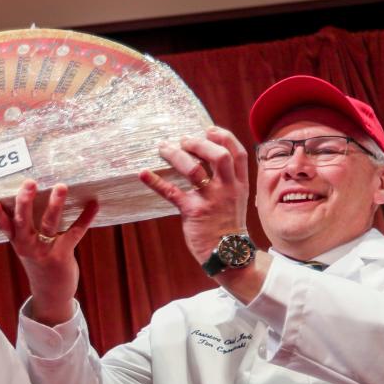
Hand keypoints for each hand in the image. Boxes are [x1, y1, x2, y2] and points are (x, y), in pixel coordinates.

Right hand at [0, 180, 98, 325]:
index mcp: (17, 242)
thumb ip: (23, 228)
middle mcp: (27, 246)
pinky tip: (93, 205)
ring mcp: (44, 251)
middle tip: (29, 183)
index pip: (3, 226)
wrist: (51, 294)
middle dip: (25, 201)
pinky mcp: (62, 255)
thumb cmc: (39, 264)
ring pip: (48, 224)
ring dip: (55, 204)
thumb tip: (25, 197)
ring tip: (61, 187)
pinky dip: (85, 218)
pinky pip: (74, 233)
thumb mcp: (25, 248)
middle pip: (23, 221)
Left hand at [139, 126, 249, 263]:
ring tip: (164, 148)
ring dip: (177, 156)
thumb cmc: (227, 225)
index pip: (239, 153)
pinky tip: (143, 173)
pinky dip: (155, 182)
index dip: (224, 137)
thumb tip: (211, 159)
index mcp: (240, 184)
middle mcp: (228, 188)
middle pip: (219, 156)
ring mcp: (211, 200)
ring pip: (195, 170)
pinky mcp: (193, 211)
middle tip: (183, 139)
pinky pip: (172, 192)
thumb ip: (228, 181)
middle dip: (200, 143)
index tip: (209, 129)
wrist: (228, 253)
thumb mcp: (236, 200)